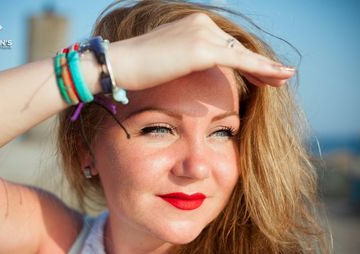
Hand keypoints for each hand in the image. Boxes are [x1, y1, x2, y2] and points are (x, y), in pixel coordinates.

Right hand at [108, 13, 294, 89]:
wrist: (119, 65)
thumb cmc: (137, 68)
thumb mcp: (167, 59)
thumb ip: (185, 59)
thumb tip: (192, 68)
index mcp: (193, 25)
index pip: (226, 45)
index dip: (246, 61)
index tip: (261, 75)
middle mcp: (201, 24)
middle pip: (238, 48)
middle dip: (260, 65)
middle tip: (280, 77)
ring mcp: (202, 34)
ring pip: (242, 54)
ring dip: (266, 68)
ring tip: (285, 78)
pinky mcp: (201, 49)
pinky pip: (238, 60)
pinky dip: (261, 69)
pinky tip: (279, 77)